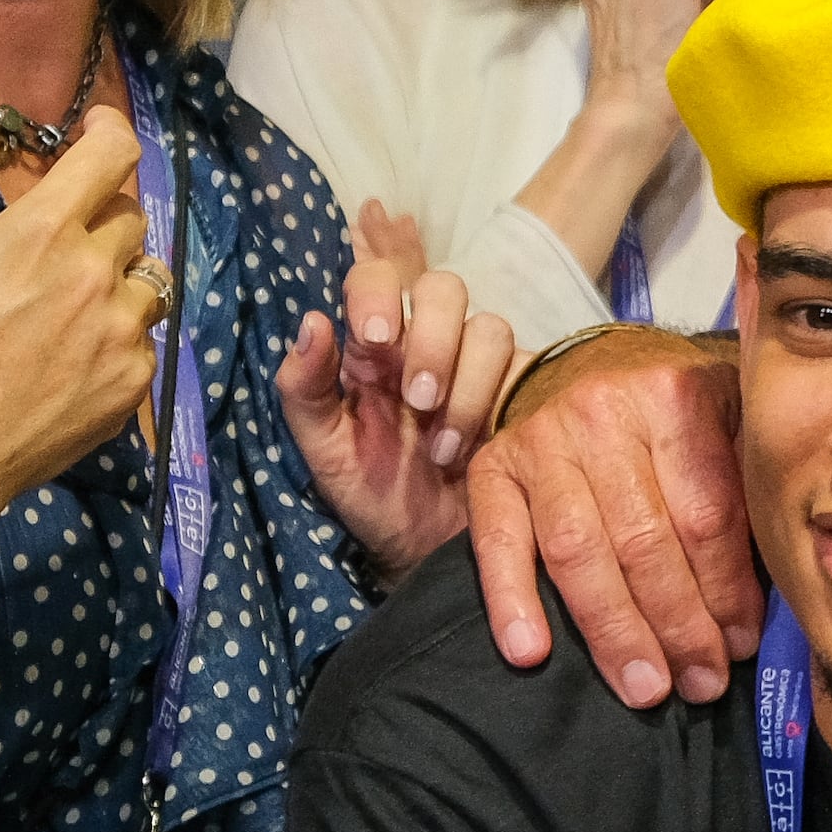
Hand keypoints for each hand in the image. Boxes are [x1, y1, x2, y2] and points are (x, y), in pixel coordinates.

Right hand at [0, 105, 164, 573]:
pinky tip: (66, 355)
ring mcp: (123, 334)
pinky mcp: (134, 384)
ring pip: (147, 278)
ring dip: (115, 277)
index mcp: (42, 235)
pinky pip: (143, 338)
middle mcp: (96, 277)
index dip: (111, 133)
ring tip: (61, 303)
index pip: (112, 157)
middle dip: (97, 216)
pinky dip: (116, 335)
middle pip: (129, 218)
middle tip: (53, 241)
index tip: (98, 132)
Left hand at [281, 203, 513, 579]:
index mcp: (375, 350)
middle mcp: (430, 344)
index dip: (378, 290)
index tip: (372, 337)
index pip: (378, 278)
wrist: (430, 553)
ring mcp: (481, 367)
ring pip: (489, 327)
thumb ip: (305, 390)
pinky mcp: (521, 392)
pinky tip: (482, 447)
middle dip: (431, 339)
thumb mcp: (325, 451)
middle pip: (444, 288)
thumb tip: (313, 321)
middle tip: (418, 400)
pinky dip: (500, 404)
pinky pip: (526, 369)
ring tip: (443, 447)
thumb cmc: (373, 499)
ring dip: (467, 384)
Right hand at [464, 323, 760, 696]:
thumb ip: (749, 491)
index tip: (742, 644)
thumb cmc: (684, 421)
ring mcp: (542, 437)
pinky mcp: (493, 466)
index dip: (726, 588)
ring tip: (644, 688)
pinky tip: (532, 654)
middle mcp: (604, 410)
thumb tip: (780, 588)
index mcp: (677, 396)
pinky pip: (498, 541)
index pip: (706, 513)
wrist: (602, 371)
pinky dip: (511, 600)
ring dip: (613, 631)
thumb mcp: (733, 427)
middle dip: (677, 624)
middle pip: (644, 539)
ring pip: (578, 550)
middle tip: (701, 682)